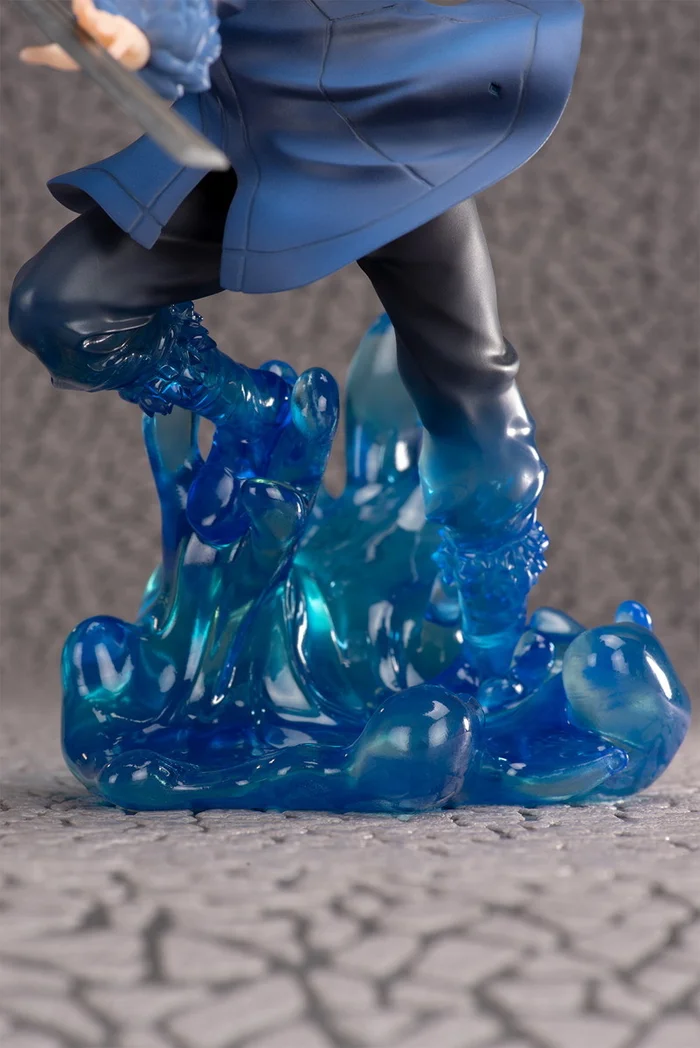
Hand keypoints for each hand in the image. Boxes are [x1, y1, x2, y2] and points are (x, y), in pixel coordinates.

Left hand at [20, 0, 149, 72]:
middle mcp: (100, 24)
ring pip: (110, 27)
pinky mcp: (128, 43)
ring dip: (106, 27)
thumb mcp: (67, 57)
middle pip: (93, 16)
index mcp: (84, 22)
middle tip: (81, 6)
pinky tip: (114, 55)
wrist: (125, 57)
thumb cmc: (92, 53)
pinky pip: (124, 45)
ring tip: (100, 30)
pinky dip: (119, 49)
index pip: (79, 9)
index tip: (78, 0)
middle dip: (87, 11)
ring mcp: (116, 32)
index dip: (79, 3)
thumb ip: (45, 55)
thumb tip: (22, 55)